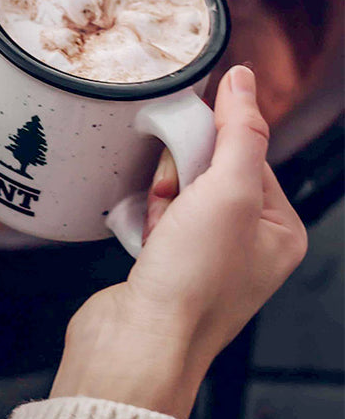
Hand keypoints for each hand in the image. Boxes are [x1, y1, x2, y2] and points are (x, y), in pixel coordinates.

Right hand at [49, 65, 306, 418]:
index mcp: (279, 231)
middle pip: (212, 172)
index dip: (215, 143)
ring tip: (159, 219)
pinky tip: (144, 234)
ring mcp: (204, 258)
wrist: (138, 338)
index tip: (190, 139)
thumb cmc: (192, 283)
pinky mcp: (166, 265)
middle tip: (173, 189)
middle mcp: (246, 246)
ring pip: (179, 194)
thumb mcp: (230, 190)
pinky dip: (144, 217)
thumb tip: (242, 80)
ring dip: (161, 196)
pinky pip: (155, 218)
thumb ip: (239, 131)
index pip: (250, 156)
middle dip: (183, 174)